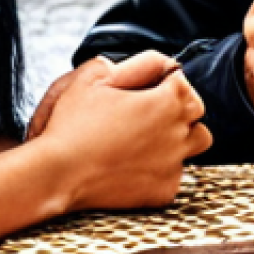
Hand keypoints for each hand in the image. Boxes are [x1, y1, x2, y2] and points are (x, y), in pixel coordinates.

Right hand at [33, 51, 211, 210]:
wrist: (57, 174)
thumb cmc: (73, 123)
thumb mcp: (95, 77)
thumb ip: (134, 62)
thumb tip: (159, 62)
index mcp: (168, 100)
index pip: (185, 83)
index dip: (167, 82)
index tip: (149, 88)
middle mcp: (178, 132)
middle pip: (196, 113)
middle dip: (179, 108)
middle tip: (150, 112)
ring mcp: (173, 164)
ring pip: (195, 145)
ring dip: (181, 138)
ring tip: (150, 138)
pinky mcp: (163, 191)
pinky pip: (175, 176)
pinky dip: (163, 170)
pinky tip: (137, 166)